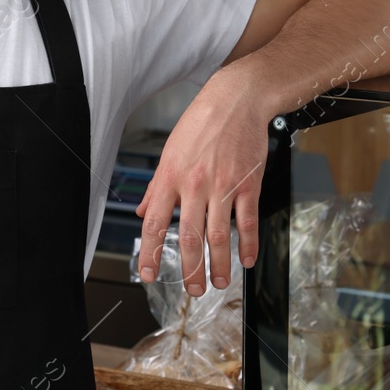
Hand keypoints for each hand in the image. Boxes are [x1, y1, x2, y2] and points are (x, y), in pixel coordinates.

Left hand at [135, 70, 271, 294]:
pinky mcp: (248, 184)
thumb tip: (142, 211)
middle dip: (189, 269)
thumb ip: (157, 187)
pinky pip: (248, 221)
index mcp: (171, 177)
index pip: (154, 223)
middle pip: (188, 236)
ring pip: (219, 235)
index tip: (148, 274)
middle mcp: (195, 185)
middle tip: (193, 289)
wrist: (236, 100)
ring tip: (218, 282)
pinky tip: (246, 260)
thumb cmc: (201, 124)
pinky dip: (247, 244)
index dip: (150, 252)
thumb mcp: (169, 152)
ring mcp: (223, 186)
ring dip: (219, 264)